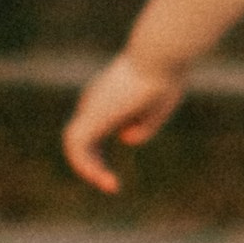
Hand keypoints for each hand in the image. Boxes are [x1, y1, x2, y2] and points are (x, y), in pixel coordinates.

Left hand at [63, 48, 185, 194]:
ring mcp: (92, 105)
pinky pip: (77, 146)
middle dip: (95, 163)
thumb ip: (143, 126)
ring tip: (112, 186)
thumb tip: (124, 138)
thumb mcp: (159, 107)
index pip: (96, 127)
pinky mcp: (91, 114)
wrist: (159, 56)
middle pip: (85, 137)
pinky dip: (86, 166)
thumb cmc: (165, 76)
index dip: (102, 151)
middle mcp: (96, 99)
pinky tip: (105, 178)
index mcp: (109, 94)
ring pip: (77, 143)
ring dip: (90, 168)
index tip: (119, 167)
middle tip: (114, 185)